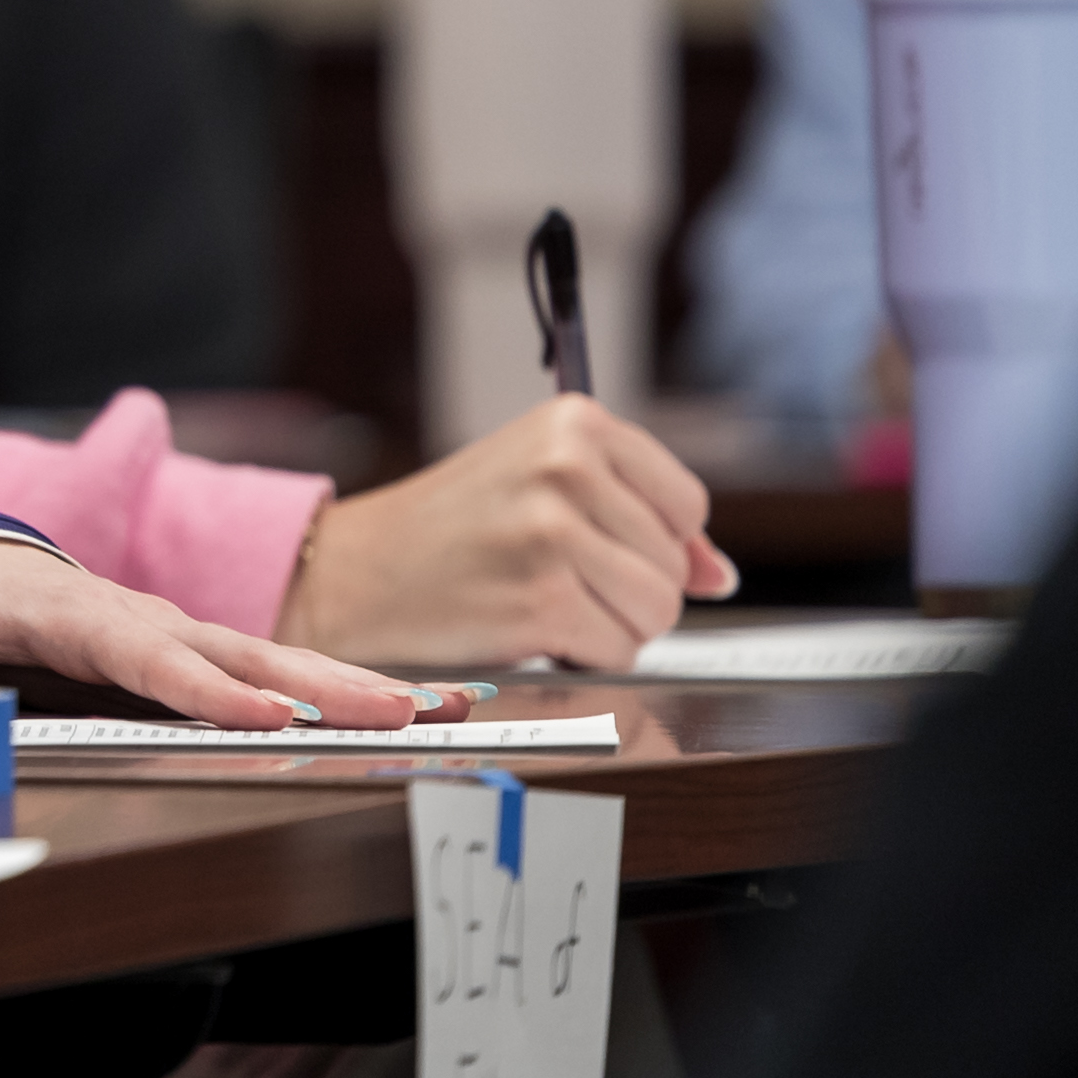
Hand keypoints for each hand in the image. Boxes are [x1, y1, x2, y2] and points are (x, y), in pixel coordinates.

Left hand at [0, 537, 476, 726]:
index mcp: (60, 609)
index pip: (136, 652)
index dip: (197, 682)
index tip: (260, 712)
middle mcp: (127, 614)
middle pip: (229, 649)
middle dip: (312, 682)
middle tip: (397, 712)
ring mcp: (165, 628)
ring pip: (264, 655)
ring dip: (346, 684)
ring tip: (435, 708)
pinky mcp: (184, 646)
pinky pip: (263, 666)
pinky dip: (330, 686)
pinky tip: (401, 708)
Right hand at [278, 396, 735, 668]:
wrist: (358, 571)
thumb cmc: (453, 530)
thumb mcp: (543, 489)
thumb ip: (638, 520)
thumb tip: (719, 576)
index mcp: (574, 422)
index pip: (686, 503)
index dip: (652, 540)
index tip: (593, 542)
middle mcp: (568, 466)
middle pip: (674, 564)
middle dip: (626, 587)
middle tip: (550, 573)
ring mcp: (554, 533)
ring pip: (658, 611)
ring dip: (612, 626)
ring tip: (544, 600)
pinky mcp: (543, 600)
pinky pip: (620, 651)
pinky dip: (584, 654)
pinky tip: (529, 627)